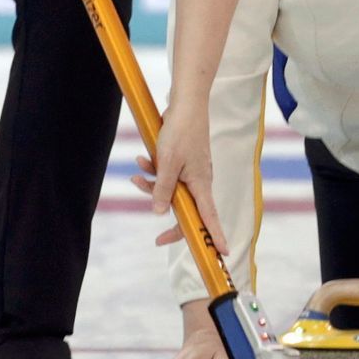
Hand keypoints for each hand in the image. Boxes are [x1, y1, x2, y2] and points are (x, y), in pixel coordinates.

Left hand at [129, 102, 227, 253]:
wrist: (186, 104)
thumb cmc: (180, 132)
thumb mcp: (167, 164)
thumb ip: (163, 190)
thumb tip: (160, 213)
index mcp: (201, 184)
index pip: (210, 217)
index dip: (216, 236)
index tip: (222, 254)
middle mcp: (200, 181)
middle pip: (187, 209)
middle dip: (169, 217)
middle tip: (158, 240)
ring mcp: (192, 171)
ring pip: (173, 190)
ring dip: (153, 187)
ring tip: (137, 176)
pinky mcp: (184, 160)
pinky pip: (168, 175)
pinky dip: (154, 171)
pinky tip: (142, 161)